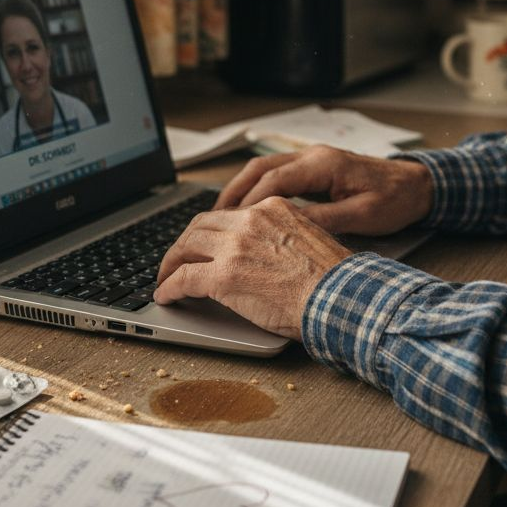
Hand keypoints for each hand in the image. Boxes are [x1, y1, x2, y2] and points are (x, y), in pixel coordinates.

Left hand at [154, 197, 351, 340]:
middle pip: (200, 225)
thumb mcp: (308, 240)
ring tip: (166, 279)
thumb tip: (263, 258)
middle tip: (176, 259)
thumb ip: (281, 239)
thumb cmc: (333, 280)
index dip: (210, 231)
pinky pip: (183, 278)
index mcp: (273, 209)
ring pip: (186, 247)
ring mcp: (235, 247)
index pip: (229, 214)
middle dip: (184, 243)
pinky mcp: (223, 276)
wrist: (340, 297)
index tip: (203, 244)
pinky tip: (166, 296)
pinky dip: (169, 287)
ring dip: (171, 263)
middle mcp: (251, 220)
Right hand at [215, 145, 433, 235]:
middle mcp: (312, 156)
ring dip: (240, 190)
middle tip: (212, 220)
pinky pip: (275, 175)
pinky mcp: (314, 168)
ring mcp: (311, 159)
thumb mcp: (362, 216)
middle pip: (258, 169)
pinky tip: (247, 211)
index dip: (249, 205)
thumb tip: (286, 228)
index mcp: (323, 164)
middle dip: (232, 194)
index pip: (273, 181)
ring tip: (221, 216)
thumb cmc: (395, 200)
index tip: (231, 227)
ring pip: (263, 169)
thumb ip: (323, 220)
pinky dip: (256, 190)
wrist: (418, 186)